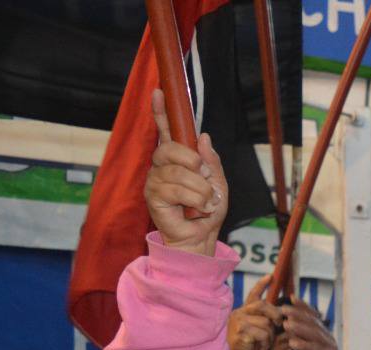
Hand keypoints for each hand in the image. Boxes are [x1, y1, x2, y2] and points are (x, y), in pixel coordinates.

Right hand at [143, 89, 225, 256]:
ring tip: (206, 201)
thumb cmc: (208, 210)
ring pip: (178, 173)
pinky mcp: (152, 196)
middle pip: (171, 148)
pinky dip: (195, 200)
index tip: (160, 92)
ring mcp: (155, 180)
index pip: (166, 131)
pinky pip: (175, 190)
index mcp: (177, 159)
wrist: (202, 236)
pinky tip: (198, 209)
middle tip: (205, 179)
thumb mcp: (218, 182)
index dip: (162, 112)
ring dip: (200, 189)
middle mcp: (162, 165)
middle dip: (194, 163)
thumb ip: (211, 161)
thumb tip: (203, 137)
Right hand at [227, 274, 276, 349]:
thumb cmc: (244, 349)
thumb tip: (280, 317)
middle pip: (263, 305)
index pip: (253, 295)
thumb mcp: (254, 333)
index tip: (271, 276)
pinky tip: (260, 349)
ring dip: (270, 335)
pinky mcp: (241, 331)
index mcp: (243, 313)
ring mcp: (239, 321)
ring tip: (264, 344)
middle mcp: (239, 313)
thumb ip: (263, 322)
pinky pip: (263, 333)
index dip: (262, 285)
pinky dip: (266, 343)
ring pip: (266, 322)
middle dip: (275, 315)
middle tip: (278, 325)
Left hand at [279, 300, 346, 349]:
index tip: (291, 298)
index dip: (303, 306)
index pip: (312, 316)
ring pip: (313, 335)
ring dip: (299, 329)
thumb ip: (301, 335)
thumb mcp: (309, 346)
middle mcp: (326, 337)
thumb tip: (287, 322)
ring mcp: (328, 347)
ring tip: (286, 324)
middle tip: (284, 309)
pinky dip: (303, 346)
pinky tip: (292, 343)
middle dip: (298, 314)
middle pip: (312, 322)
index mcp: (322, 332)